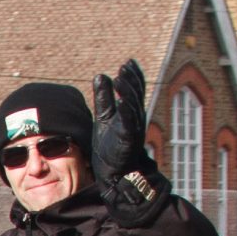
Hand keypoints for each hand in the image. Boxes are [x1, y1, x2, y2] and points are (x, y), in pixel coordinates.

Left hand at [88, 58, 151, 183]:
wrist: (112, 172)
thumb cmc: (109, 145)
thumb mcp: (104, 117)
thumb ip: (104, 98)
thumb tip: (100, 75)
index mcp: (131, 113)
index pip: (135, 90)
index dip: (133, 76)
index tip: (128, 63)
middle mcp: (135, 119)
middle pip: (136, 95)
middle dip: (131, 80)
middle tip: (124, 67)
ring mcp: (133, 129)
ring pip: (133, 106)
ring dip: (128, 92)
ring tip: (120, 78)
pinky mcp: (128, 140)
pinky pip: (128, 124)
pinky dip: (126, 111)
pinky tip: (121, 101)